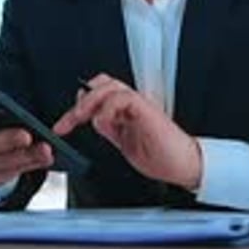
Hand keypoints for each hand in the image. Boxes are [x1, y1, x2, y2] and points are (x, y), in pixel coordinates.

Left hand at [54, 73, 201, 190]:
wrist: (183, 165)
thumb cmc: (161, 155)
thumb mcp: (125, 142)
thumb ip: (111, 128)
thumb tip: (93, 119)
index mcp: (126, 110)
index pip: (99, 93)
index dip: (80, 103)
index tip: (64, 124)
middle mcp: (132, 104)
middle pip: (102, 83)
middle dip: (81, 99)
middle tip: (67, 121)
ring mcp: (140, 105)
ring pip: (110, 86)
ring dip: (90, 101)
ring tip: (78, 118)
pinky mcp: (147, 110)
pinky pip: (123, 98)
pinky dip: (108, 108)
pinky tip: (102, 122)